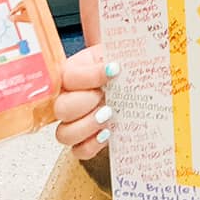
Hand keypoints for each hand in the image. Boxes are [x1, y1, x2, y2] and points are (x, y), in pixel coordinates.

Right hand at [54, 44, 116, 161]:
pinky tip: (107, 133)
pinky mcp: (86, 140)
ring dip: (87, 127)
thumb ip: (105, 48)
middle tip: (105, 98)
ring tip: (108, 117)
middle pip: (60, 109)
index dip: (90, 76)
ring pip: (64, 134)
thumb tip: (108, 51)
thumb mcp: (118, 52)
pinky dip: (92, 145)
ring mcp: (75, 122)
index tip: (114, 70)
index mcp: (73, 72)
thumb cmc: (127, 67)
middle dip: (85, 103)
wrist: (139, 82)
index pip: (68, 77)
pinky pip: (78, 151)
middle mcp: (69, 98)